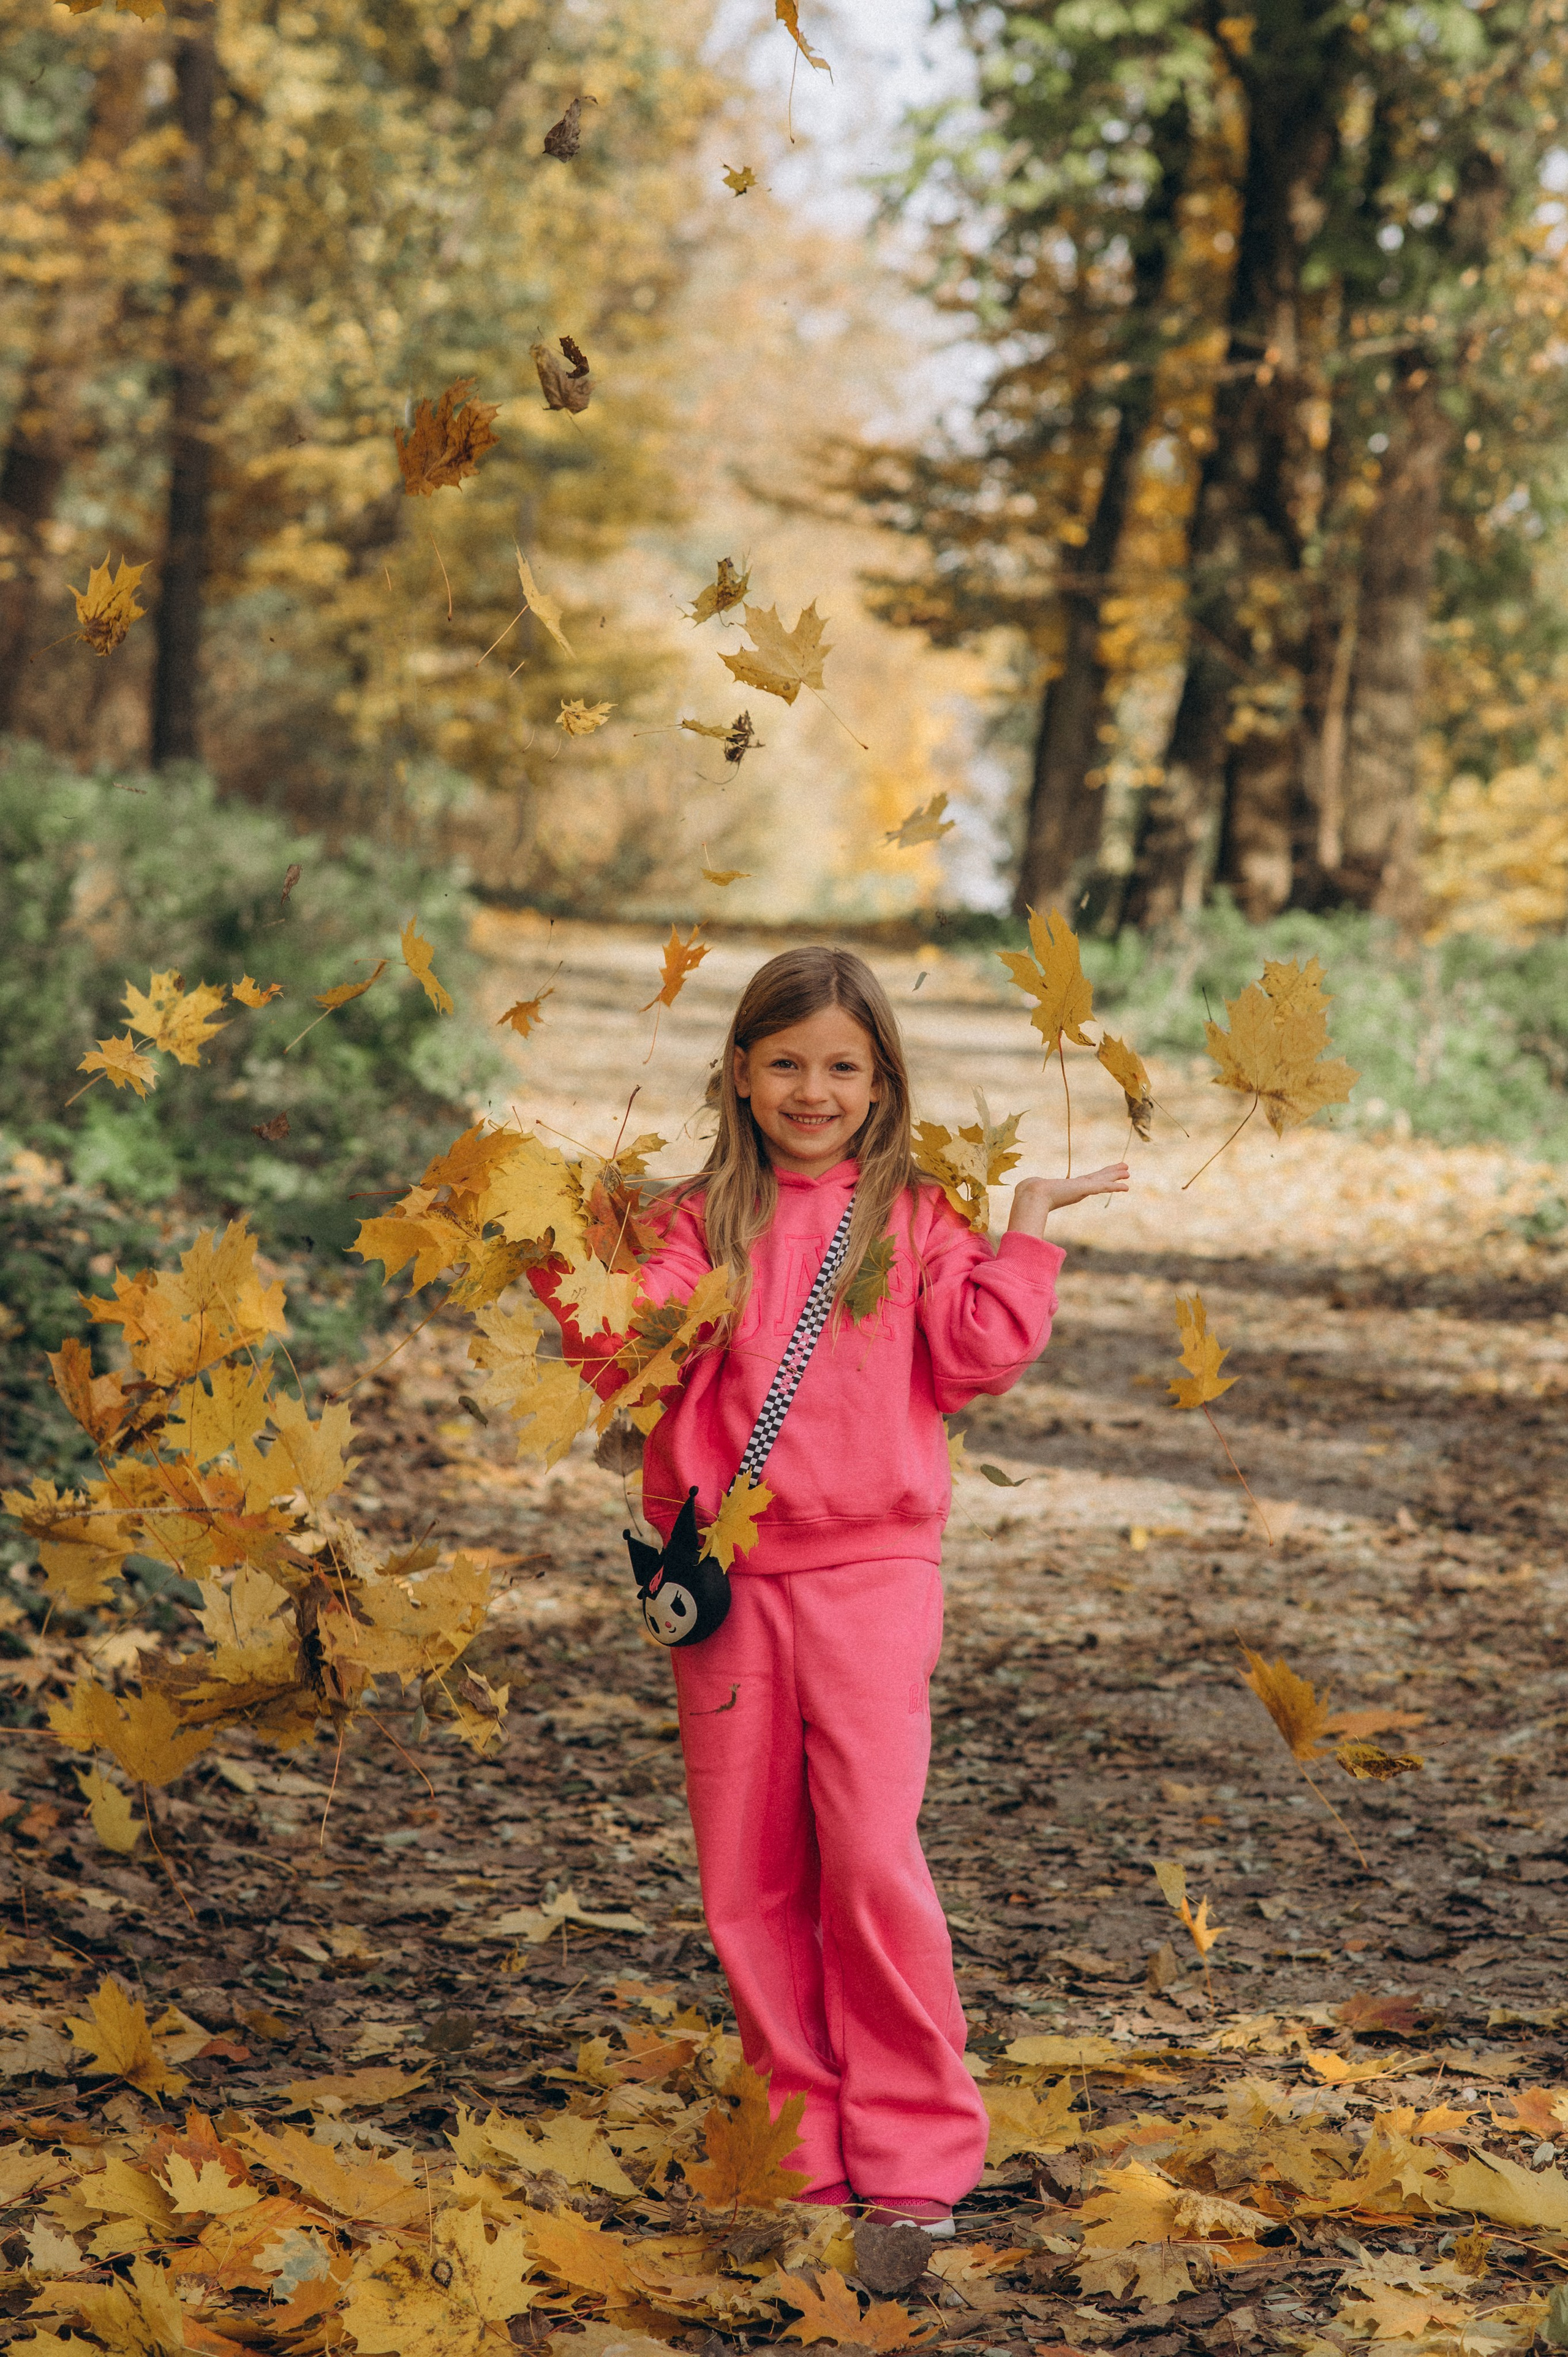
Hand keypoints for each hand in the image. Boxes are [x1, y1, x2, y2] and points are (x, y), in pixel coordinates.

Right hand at [1007, 1165, 1129, 1234]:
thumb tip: (1027, 1224)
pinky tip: (1126, 1187)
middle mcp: (1077, 1185)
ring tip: (1127, 1168)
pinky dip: (1115, 1187)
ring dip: (1115, 1174)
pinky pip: (1103, 1188)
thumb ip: (1035, 1214)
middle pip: (1099, 1177)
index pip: (1089, 1182)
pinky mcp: (1083, 1189)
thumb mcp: (1037, 1208)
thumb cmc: (1032, 1202)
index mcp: (1070, 1189)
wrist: (1031, 1196)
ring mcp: (1080, 1186)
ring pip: (1103, 1178)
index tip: (1106, 1175)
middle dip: (1111, 1171)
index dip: (1099, 1177)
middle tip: (1125, 1166)